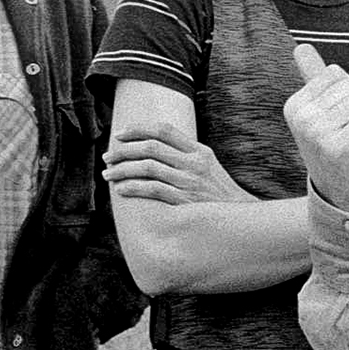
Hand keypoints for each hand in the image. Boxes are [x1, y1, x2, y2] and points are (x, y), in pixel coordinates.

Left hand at [104, 123, 254, 205]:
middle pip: (151, 148)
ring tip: (108, 175)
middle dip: (123, 151)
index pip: (164, 130)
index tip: (119, 135)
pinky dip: (133, 188)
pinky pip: (153, 190)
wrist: (241, 219)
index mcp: (199, 151)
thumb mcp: (208, 166)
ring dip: (123, 170)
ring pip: (148, 168)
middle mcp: (194, 163)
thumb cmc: (219, 193)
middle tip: (108, 157)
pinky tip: (121, 190)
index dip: (137, 129)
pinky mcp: (185, 201)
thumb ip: (186, 154)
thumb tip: (154, 145)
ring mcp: (190, 182)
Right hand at [283, 43, 348, 208]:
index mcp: (294, 106)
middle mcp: (301, 118)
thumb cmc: (336, 148)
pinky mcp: (338, 148)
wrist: (342, 194)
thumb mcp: (322, 113)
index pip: (335, 74)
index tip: (348, 116)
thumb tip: (301, 47)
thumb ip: (313, 80)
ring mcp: (317, 134)